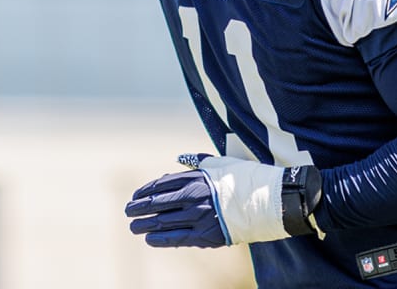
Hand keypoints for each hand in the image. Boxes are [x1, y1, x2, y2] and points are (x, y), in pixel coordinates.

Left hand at [125, 154, 322, 247]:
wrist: (268, 200)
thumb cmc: (245, 178)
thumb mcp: (221, 162)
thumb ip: (198, 161)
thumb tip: (180, 158)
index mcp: (196, 178)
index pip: (161, 185)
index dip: (145, 191)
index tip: (135, 195)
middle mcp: (193, 197)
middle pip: (157, 203)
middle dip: (139, 208)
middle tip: (128, 211)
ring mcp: (199, 217)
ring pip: (163, 221)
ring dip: (145, 224)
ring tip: (133, 227)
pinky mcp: (207, 235)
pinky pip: (178, 238)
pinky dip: (161, 239)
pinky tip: (150, 238)